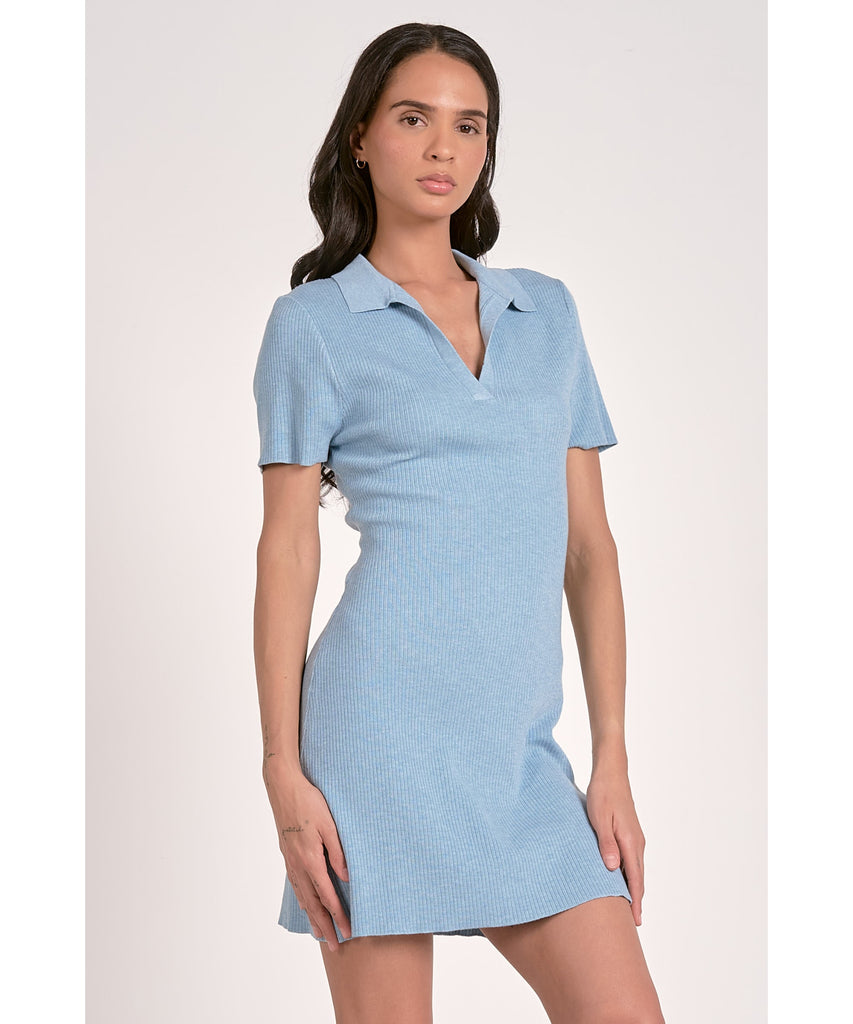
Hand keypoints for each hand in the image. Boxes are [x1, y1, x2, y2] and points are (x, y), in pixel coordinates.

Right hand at [264, 764, 352, 948]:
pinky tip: (305, 905)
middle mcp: (298, 865)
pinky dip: (302, 901)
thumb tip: (348, 878)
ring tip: (321, 934)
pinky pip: (296, 885)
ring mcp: (290, 861)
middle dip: (325, 926)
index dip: (338, 916)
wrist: (283, 787)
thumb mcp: (330, 825)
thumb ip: (339, 852)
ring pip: (302, 897)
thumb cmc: (310, 802)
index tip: (348, 932)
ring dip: (312, 917)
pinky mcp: (287, 854)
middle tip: (336, 946)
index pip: (327, 896)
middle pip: (313, 904)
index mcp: (310, 859)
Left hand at [586, 767, 644, 926]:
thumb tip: (613, 869)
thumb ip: (606, 843)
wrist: (611, 773)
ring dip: (633, 888)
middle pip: (638, 877)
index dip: (636, 900)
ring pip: (635, 869)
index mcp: (630, 841)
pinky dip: (629, 874)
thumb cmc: (603, 794)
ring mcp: (634, 838)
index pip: (635, 878)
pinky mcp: (629, 833)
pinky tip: (621, 879)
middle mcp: (637, 842)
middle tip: (633, 923)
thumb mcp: (599, 818)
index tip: (636, 921)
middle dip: (637, 900)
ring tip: (628, 907)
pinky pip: (631, 860)